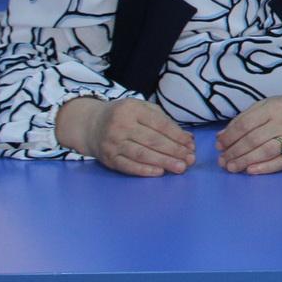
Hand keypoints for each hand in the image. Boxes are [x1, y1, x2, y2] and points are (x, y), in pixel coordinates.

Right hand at [57, 96, 193, 177]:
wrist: (90, 125)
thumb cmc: (124, 116)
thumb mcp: (141, 109)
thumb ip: (164, 121)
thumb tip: (187, 139)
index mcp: (132, 109)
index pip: (160, 124)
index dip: (177, 136)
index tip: (190, 145)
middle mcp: (120, 125)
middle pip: (152, 141)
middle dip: (174, 151)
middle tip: (190, 160)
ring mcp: (112, 143)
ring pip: (142, 155)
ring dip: (164, 162)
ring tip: (180, 168)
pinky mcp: (108, 158)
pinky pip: (128, 166)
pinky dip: (145, 170)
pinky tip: (160, 172)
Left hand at [217, 92, 281, 174]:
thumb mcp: (269, 105)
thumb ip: (245, 118)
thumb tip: (221, 137)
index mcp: (275, 107)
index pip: (246, 124)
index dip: (229, 136)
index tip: (218, 145)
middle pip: (253, 139)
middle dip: (234, 151)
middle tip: (222, 160)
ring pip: (265, 152)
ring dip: (245, 161)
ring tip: (231, 167)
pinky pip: (280, 163)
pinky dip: (263, 168)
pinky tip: (250, 171)